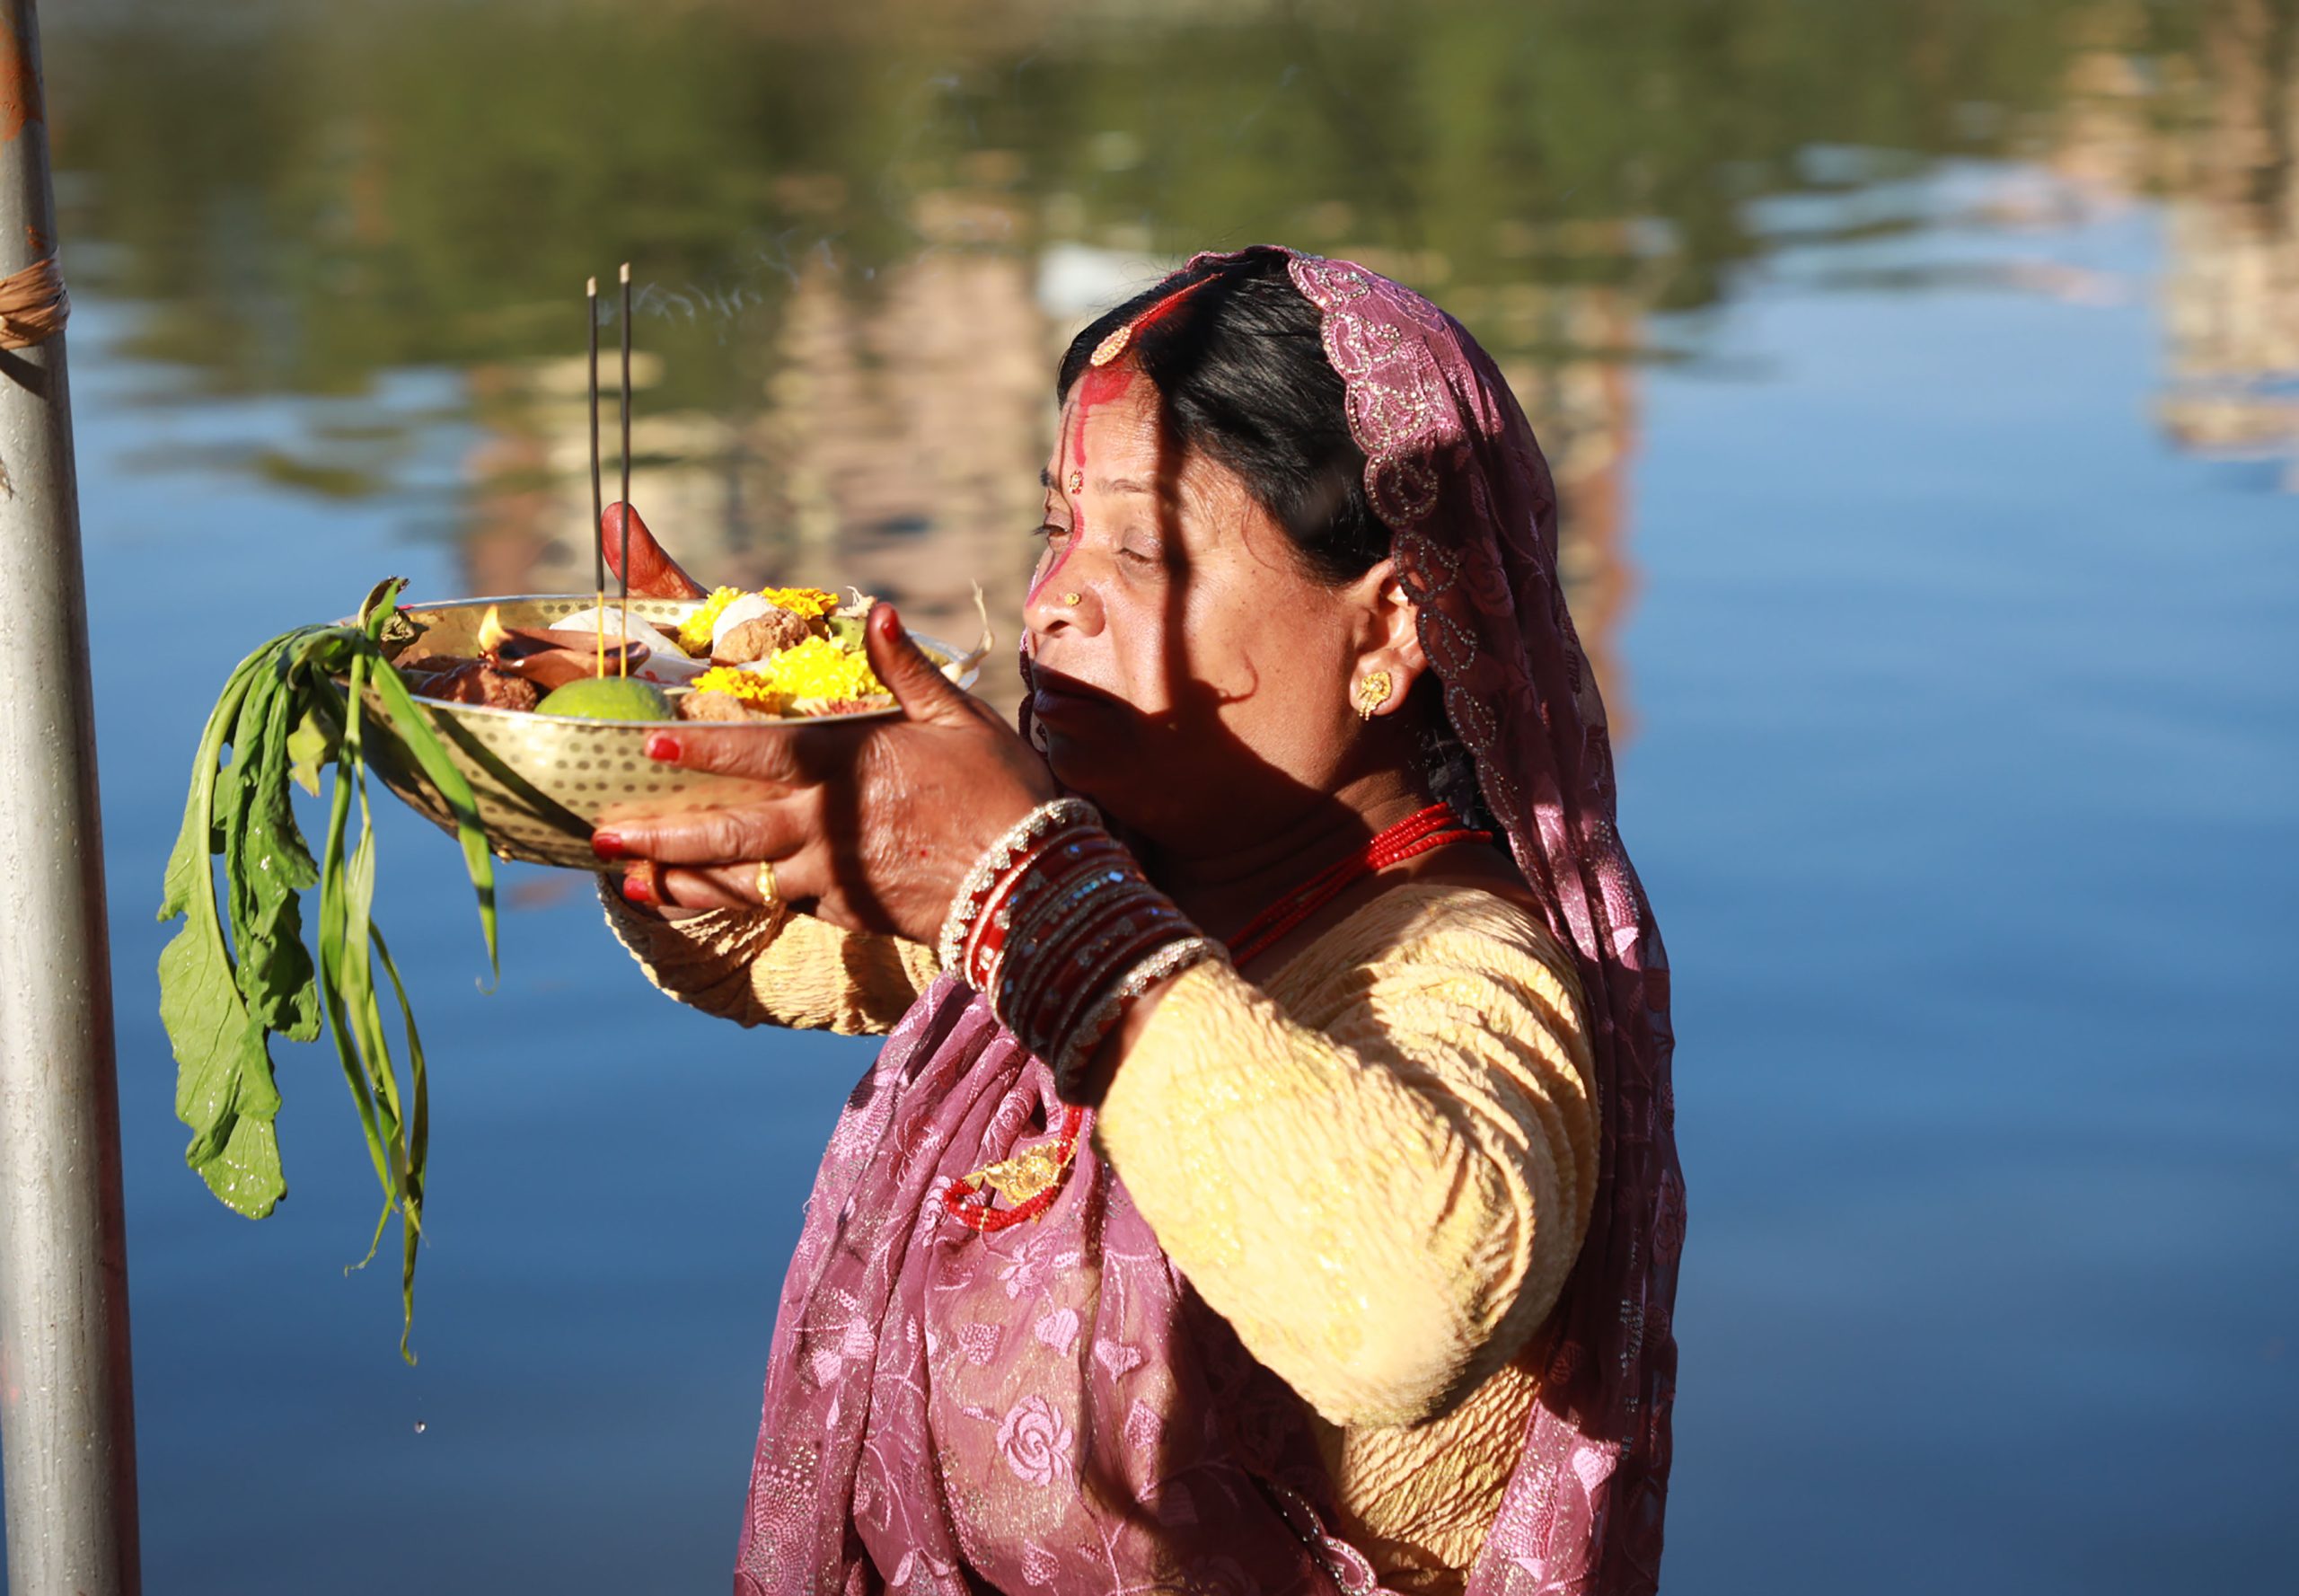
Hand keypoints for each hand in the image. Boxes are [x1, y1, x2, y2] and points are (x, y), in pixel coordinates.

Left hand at [594, 605, 1054, 943]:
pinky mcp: (845, 910)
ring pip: (740, 878)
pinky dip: (728, 901)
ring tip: (627, 877)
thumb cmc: (1002, 790)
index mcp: (847, 765)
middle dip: (661, 832)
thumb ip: (907, 671)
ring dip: (680, 876)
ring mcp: (831, 874)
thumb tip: (882, 612)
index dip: (701, 746)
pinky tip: (693, 900)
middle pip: (726, 830)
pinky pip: (774, 904)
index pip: (757, 752)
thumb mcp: (958, 718)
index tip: (650, 742)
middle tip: (604, 832)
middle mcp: (826, 823)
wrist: (1033, 884)